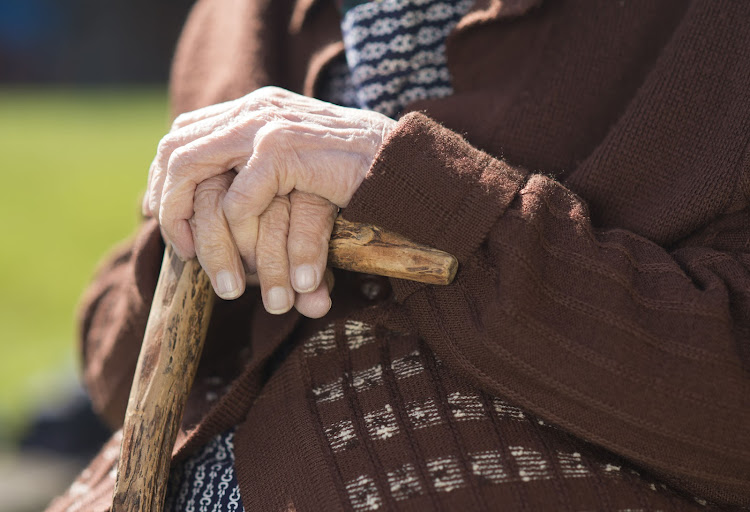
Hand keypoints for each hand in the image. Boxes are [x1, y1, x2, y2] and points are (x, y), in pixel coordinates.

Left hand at [143, 86, 395, 314]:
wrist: (409, 167)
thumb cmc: (360, 177)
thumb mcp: (302, 167)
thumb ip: (263, 173)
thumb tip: (221, 210)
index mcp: (256, 109)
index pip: (184, 134)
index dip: (163, 178)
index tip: (162, 217)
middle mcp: (254, 109)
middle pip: (176, 150)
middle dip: (169, 207)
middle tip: (183, 254)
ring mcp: (266, 124)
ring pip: (194, 174)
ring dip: (202, 236)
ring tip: (223, 280)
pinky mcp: (283, 149)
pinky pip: (239, 201)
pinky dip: (246, 240)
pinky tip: (272, 267)